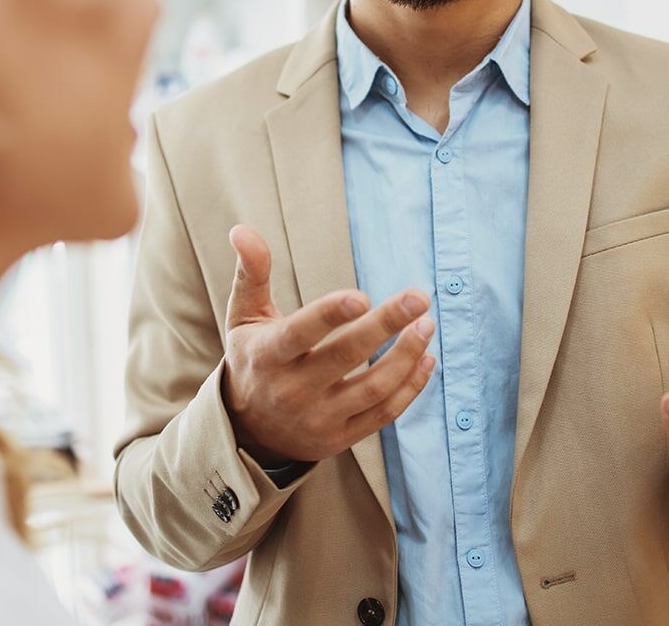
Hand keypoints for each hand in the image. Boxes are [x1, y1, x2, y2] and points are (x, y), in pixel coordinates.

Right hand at [221, 224, 436, 466]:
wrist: (248, 428)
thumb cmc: (253, 356)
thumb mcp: (244, 316)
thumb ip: (251, 272)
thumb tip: (242, 230)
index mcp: (266, 355)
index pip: (299, 334)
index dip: (330, 315)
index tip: (362, 295)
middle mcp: (291, 390)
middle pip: (345, 357)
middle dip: (385, 325)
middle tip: (419, 297)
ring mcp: (318, 418)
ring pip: (372, 389)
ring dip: (406, 356)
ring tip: (427, 324)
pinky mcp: (340, 438)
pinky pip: (383, 414)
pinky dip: (410, 387)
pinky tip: (426, 357)